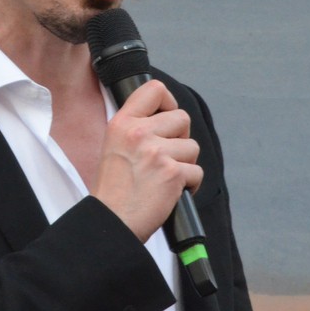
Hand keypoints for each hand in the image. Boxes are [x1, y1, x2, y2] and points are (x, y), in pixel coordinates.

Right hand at [89, 79, 201, 240]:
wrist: (112, 221)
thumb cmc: (113, 190)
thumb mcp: (113, 146)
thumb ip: (135, 128)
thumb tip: (164, 117)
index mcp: (122, 123)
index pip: (154, 89)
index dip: (168, 102)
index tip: (166, 117)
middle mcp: (139, 133)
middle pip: (182, 118)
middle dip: (180, 138)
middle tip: (164, 158)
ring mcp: (157, 153)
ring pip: (192, 147)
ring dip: (184, 164)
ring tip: (163, 178)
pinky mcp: (173, 173)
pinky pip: (197, 172)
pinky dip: (189, 185)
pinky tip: (170, 193)